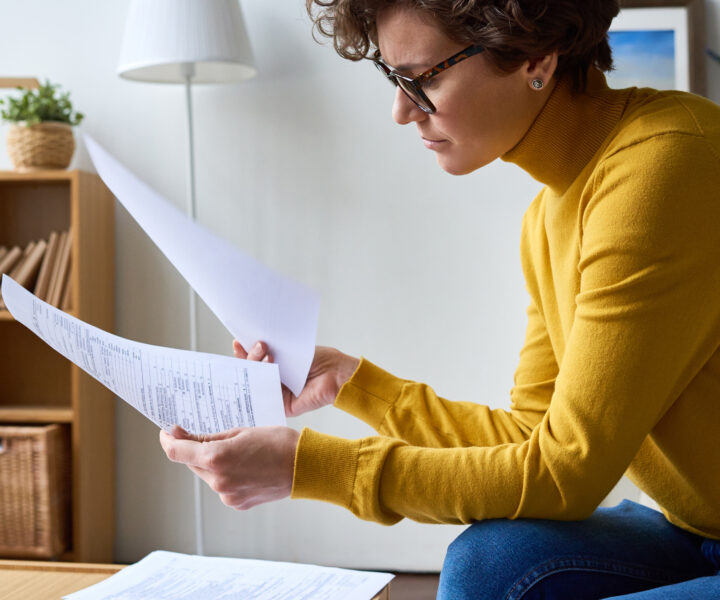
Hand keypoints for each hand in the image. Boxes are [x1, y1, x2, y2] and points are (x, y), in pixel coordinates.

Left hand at [159, 425, 299, 509]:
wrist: (305, 466)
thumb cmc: (278, 443)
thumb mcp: (241, 431)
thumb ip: (208, 437)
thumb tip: (181, 435)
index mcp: (216, 458)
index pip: (176, 451)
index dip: (168, 440)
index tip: (167, 431)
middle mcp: (218, 480)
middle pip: (191, 463)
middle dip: (193, 450)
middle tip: (203, 435)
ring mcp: (227, 495)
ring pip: (206, 475)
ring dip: (210, 463)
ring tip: (235, 450)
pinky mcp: (237, 503)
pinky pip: (221, 486)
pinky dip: (224, 474)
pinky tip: (243, 465)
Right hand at [234, 341, 358, 416]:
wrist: (336, 374)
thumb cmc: (320, 360)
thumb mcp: (291, 351)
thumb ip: (272, 350)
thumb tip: (252, 343)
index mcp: (278, 365)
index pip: (256, 359)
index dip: (245, 352)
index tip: (238, 342)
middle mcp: (276, 379)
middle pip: (252, 371)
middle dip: (249, 357)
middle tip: (259, 346)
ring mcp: (278, 392)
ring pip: (256, 382)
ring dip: (255, 367)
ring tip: (264, 354)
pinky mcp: (282, 404)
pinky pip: (265, 397)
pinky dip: (260, 384)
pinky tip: (261, 372)